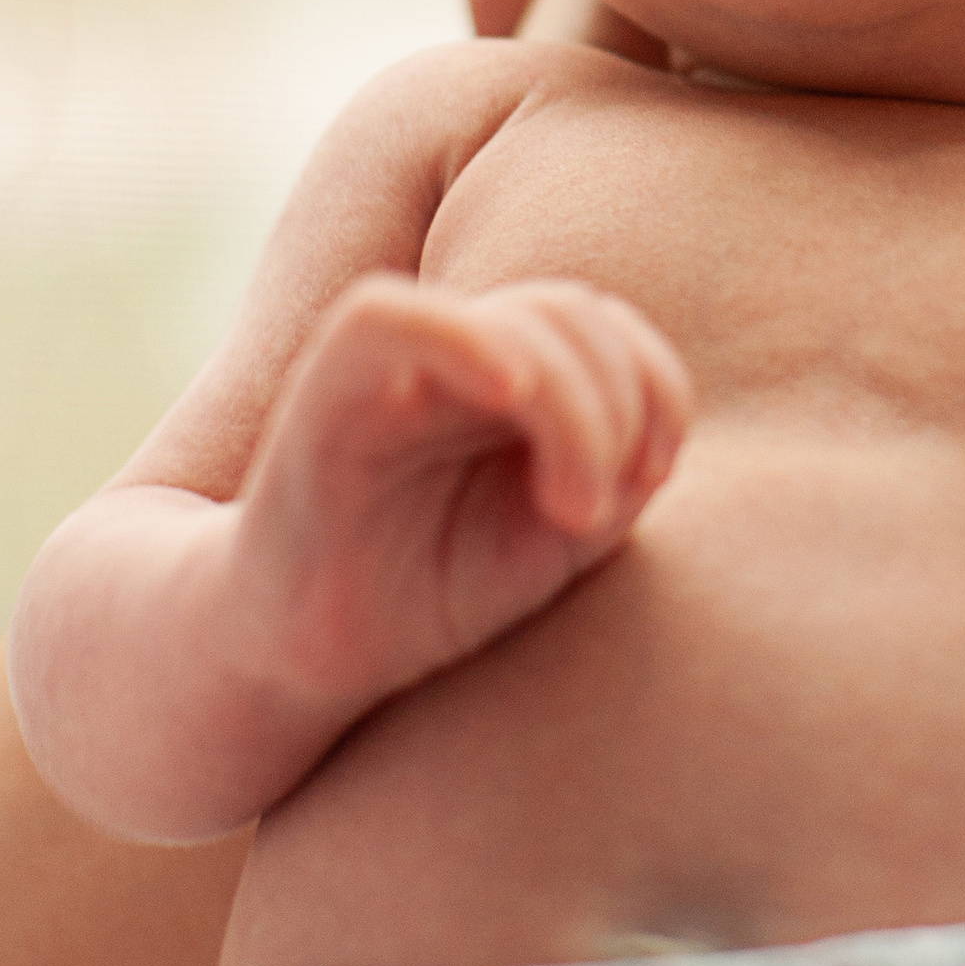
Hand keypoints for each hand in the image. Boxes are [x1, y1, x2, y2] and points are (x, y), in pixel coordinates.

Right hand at [227, 274, 691, 729]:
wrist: (307, 653)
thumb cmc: (435, 587)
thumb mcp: (559, 536)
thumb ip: (619, 473)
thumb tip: (656, 437)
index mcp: (515, 371)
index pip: (607, 324)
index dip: (657, 383)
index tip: (656, 473)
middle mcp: (457, 353)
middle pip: (571, 312)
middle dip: (618, 405)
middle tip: (597, 514)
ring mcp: (392, 365)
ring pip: (509, 317)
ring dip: (573, 407)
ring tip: (572, 512)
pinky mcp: (325, 392)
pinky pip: (384, 320)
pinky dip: (464, 338)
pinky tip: (509, 393)